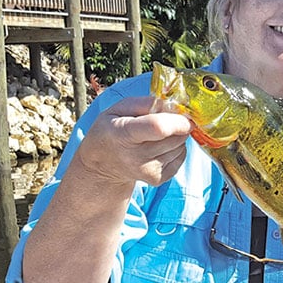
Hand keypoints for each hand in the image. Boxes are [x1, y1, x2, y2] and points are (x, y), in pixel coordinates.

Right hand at [69, 96, 192, 187]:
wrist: (101, 166)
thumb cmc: (110, 132)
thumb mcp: (116, 110)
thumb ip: (143, 103)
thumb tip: (171, 105)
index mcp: (124, 134)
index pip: (159, 128)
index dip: (177, 120)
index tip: (181, 114)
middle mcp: (136, 156)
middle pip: (175, 138)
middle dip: (178, 125)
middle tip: (164, 121)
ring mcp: (148, 171)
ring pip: (180, 147)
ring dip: (176, 137)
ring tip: (157, 136)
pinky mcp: (157, 179)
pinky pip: (180, 158)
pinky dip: (176, 149)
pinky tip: (160, 147)